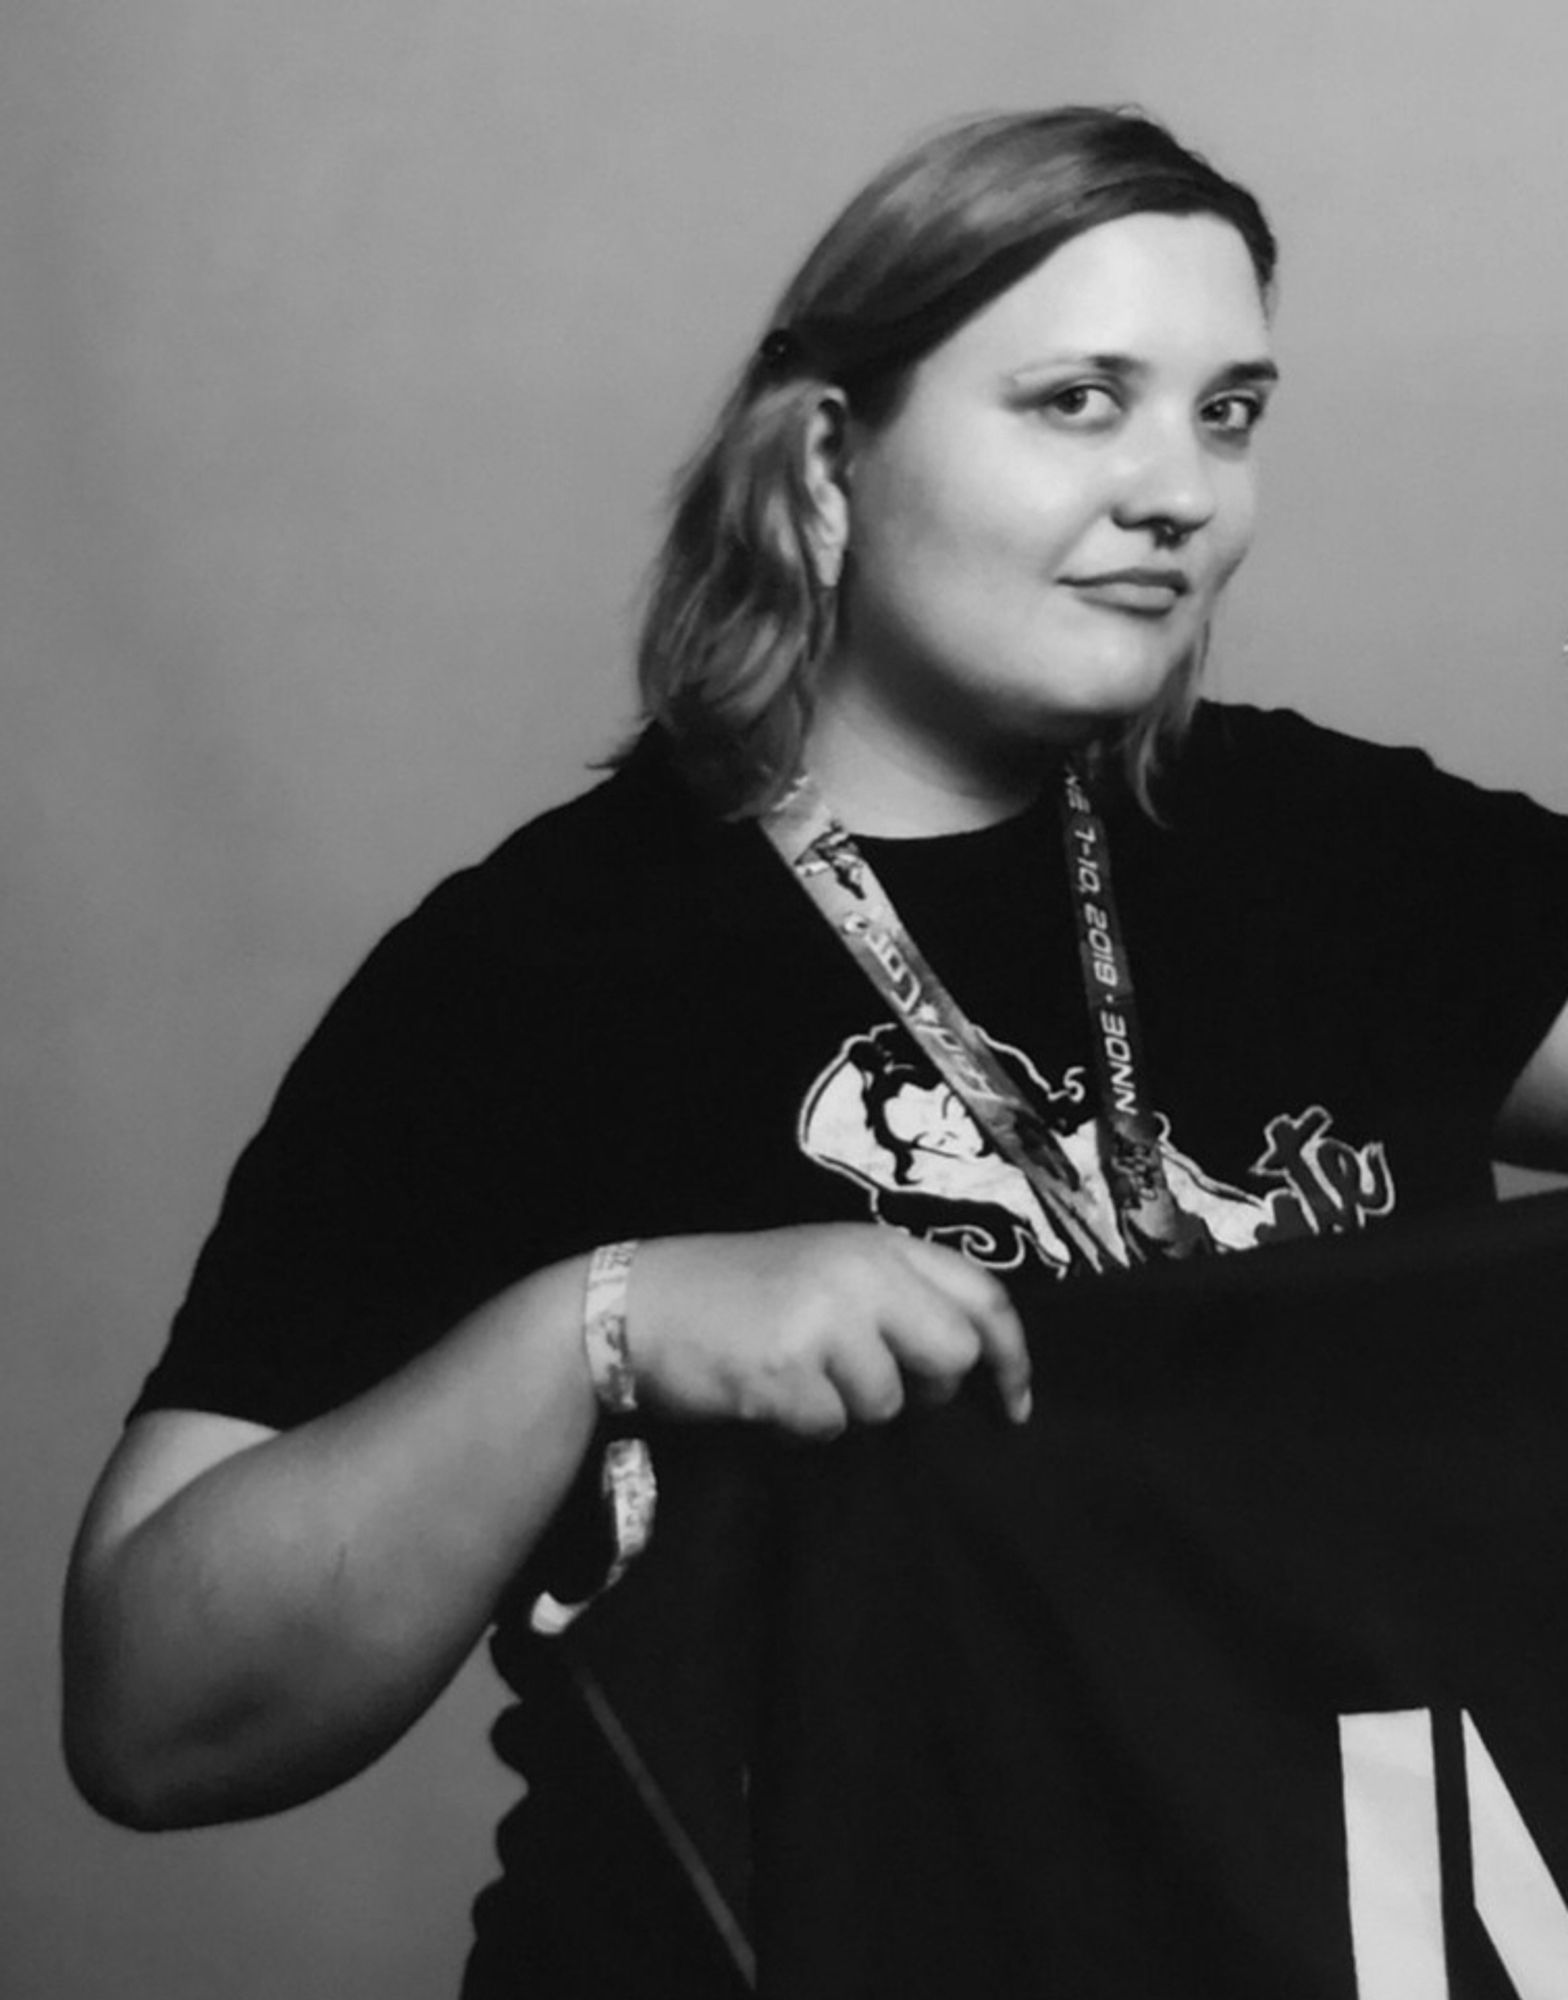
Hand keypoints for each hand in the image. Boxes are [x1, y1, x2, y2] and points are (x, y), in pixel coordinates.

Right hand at [627, 1224, 1031, 1439]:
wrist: (636, 1304)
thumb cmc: (736, 1292)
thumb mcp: (824, 1267)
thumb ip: (894, 1295)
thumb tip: (966, 1359)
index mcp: (877, 1243)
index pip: (984, 1294)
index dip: (1012, 1355)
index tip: (1016, 1404)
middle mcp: (860, 1271)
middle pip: (953, 1353)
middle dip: (928, 1390)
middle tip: (874, 1389)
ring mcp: (823, 1318)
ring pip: (889, 1402)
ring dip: (849, 1409)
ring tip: (798, 1378)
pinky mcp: (786, 1368)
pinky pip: (831, 1427)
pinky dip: (803, 1427)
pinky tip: (767, 1395)